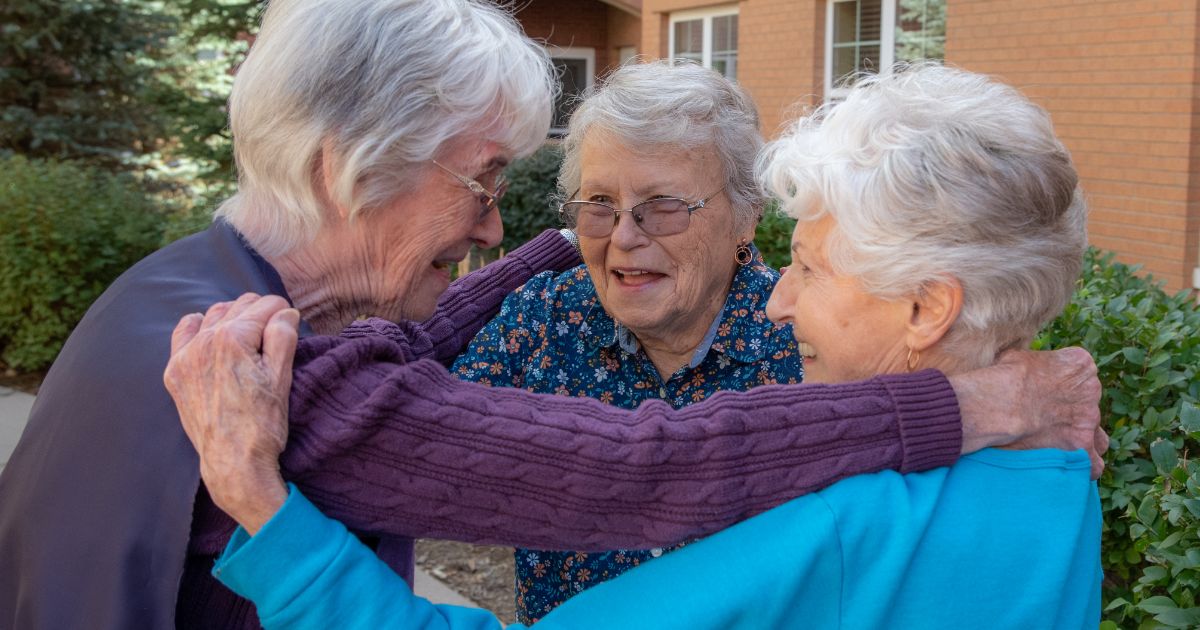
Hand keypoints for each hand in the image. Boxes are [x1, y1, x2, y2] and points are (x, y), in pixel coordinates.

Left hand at [163, 293, 299, 533]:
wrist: (234, 462)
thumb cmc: (263, 424)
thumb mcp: (282, 377)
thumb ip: (283, 335)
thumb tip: (285, 312)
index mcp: (233, 338)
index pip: (267, 305)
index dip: (285, 313)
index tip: (292, 326)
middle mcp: (204, 341)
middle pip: (240, 305)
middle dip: (262, 314)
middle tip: (276, 334)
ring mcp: (186, 357)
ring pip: (214, 314)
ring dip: (235, 318)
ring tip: (250, 339)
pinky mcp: (175, 372)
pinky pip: (185, 333)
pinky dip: (201, 328)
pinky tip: (214, 338)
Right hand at [951, 347, 1107, 478]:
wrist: (998, 405)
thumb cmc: (1003, 379)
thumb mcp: (1018, 355)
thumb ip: (1035, 363)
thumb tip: (1025, 368)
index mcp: (1079, 364)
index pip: (1081, 373)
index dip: (1062, 384)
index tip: (1044, 390)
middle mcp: (1091, 391)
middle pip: (1088, 405)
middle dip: (1070, 413)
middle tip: (1046, 419)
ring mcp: (1089, 422)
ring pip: (1098, 437)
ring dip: (1083, 440)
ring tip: (1060, 445)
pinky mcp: (1082, 449)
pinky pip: (1094, 465)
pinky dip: (1082, 466)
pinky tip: (1065, 466)